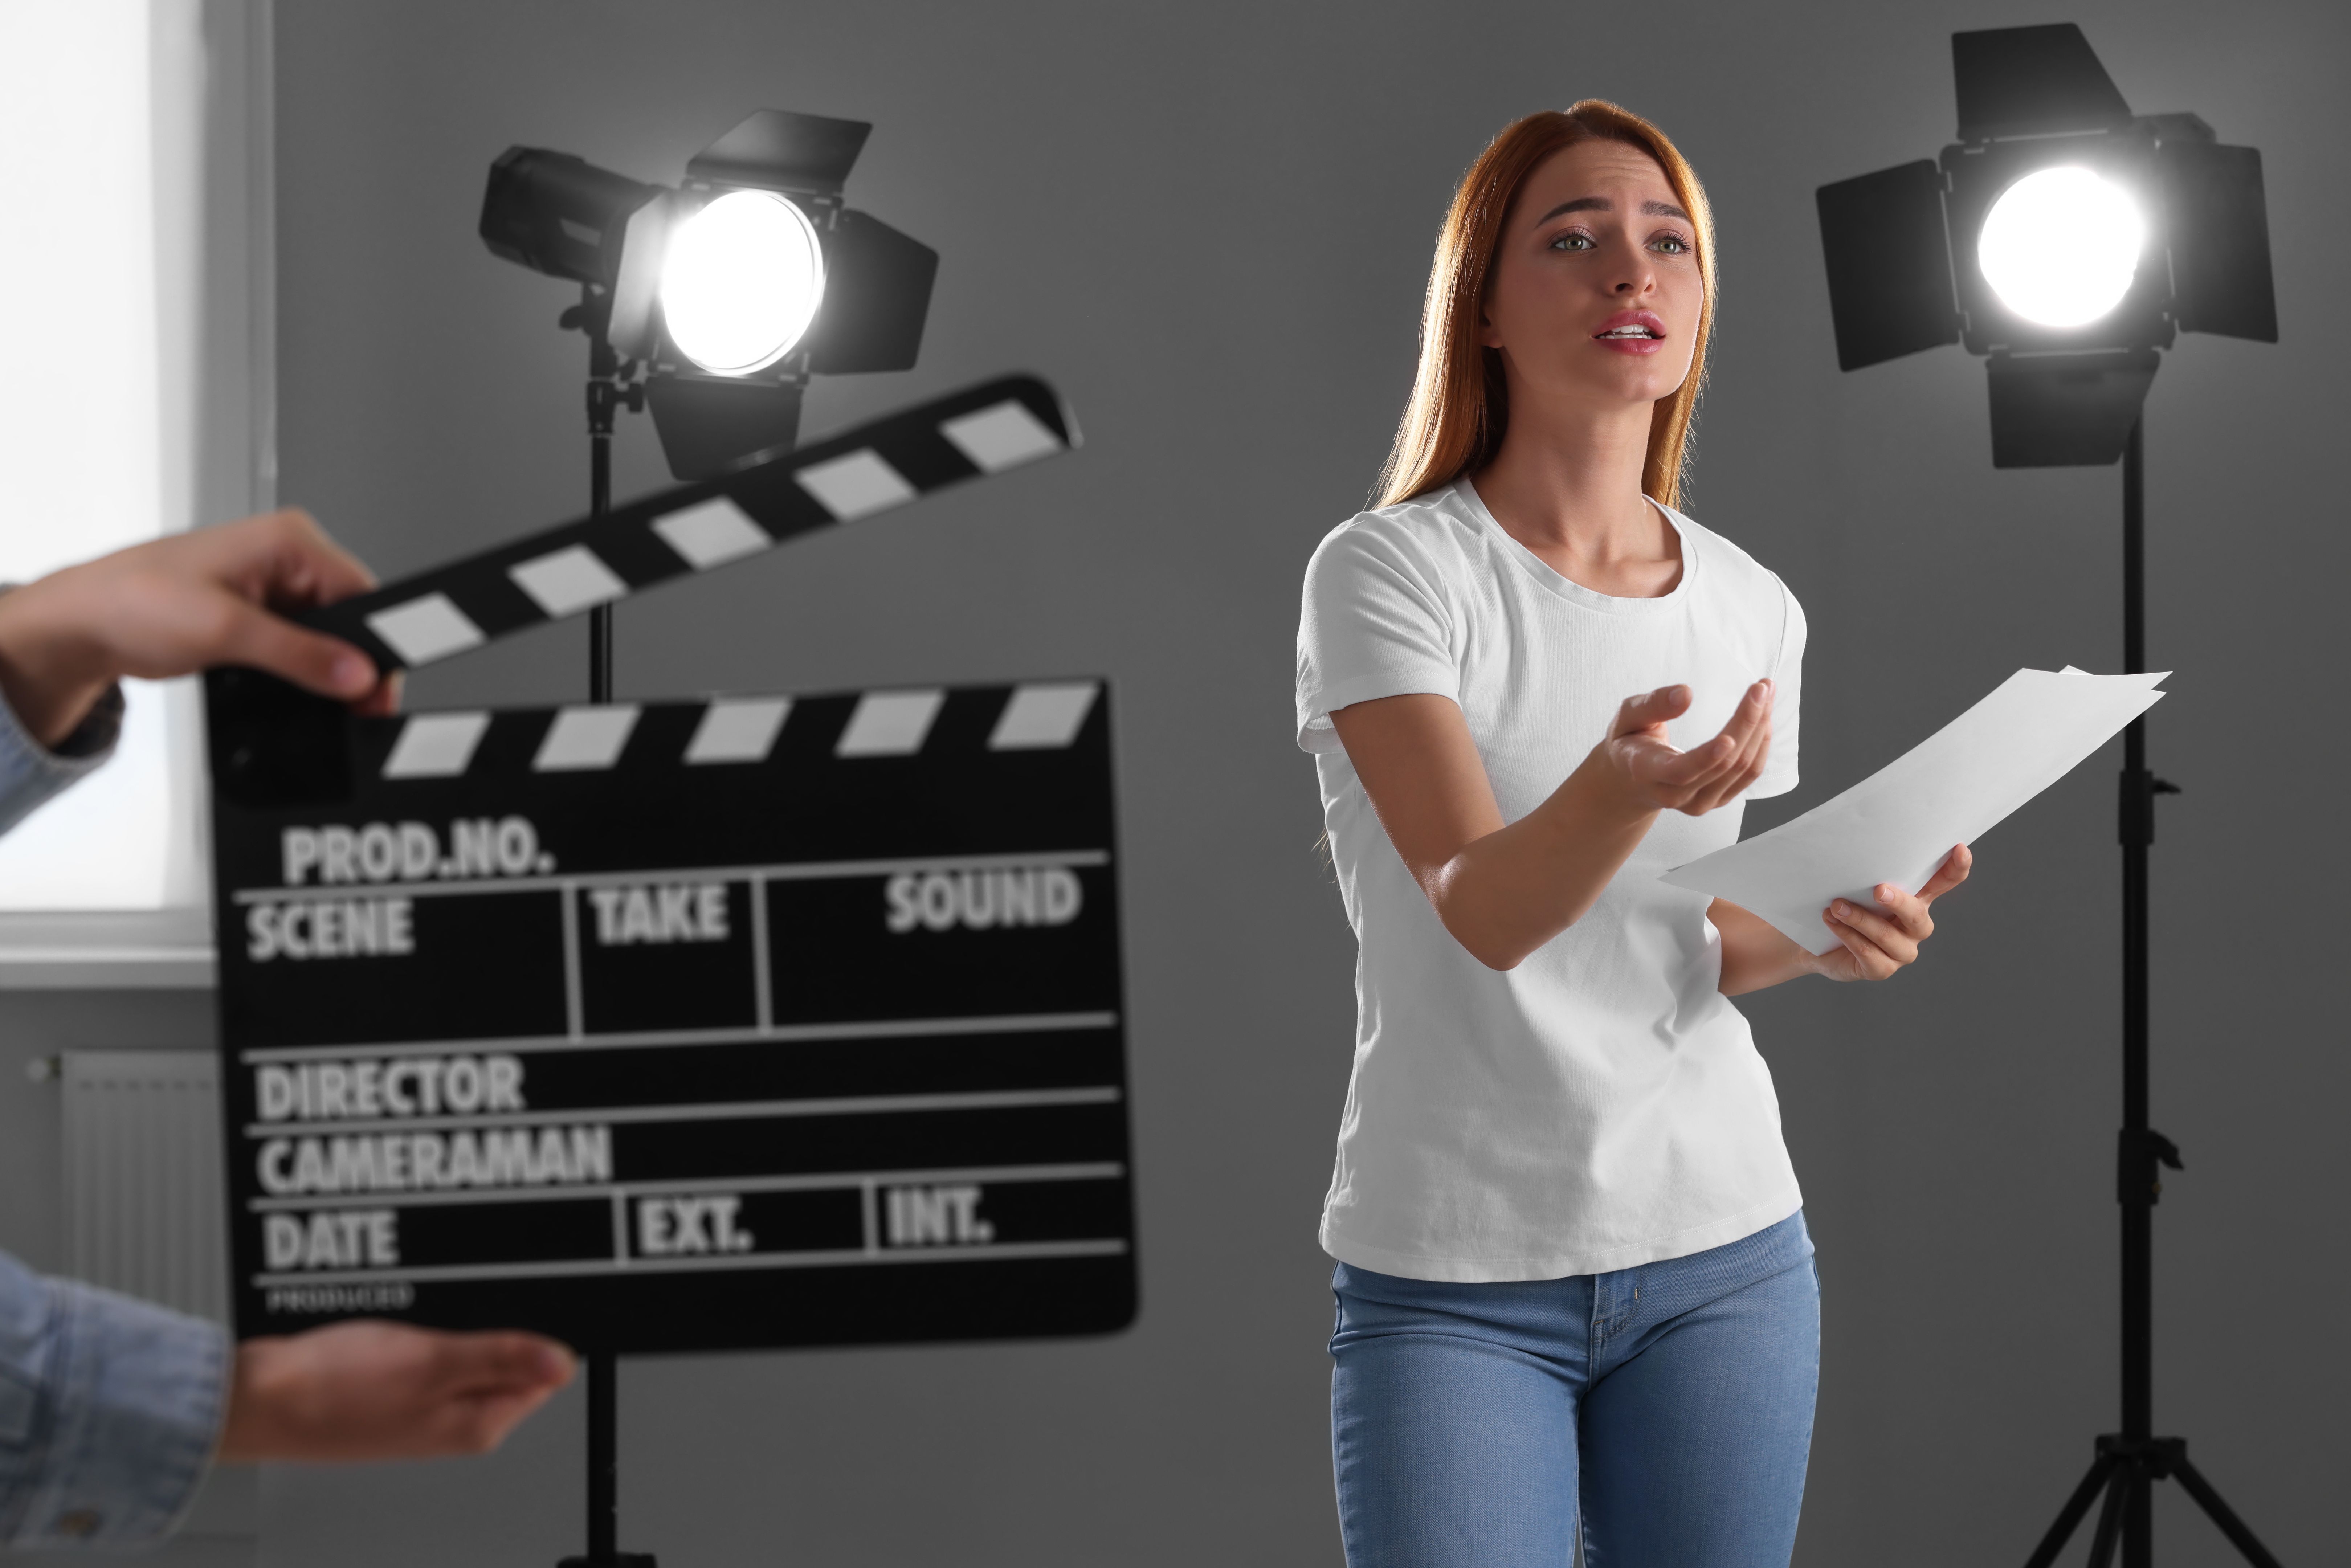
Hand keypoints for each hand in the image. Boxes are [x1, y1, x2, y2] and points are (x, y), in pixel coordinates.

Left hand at [0, 509, 393, 747]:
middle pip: (353, 618)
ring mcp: (274, 588)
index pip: (364, 592)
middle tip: (350, 704)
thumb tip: (356, 675)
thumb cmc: (130, 601)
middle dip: (353, 664)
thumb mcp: (224, 629)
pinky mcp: (261, 616)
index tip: (378, 688)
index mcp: (288, 539)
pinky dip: (302, 675)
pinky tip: (288, 688)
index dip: (378, 645)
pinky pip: (303, 648)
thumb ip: (299, 654)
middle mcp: (286, 558)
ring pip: (330, 638)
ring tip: (307, 693)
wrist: (81, 627)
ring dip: (324, 671)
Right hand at [217, 1320, 575, 1462]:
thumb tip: (563, 1363)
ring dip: (454, 1319)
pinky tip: (403, 1315)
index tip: (526, 1295)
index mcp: (476, 1424)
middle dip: (493, 1320)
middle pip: (504, 1359)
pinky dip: (420, 1328)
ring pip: (462, 1349)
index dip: (538, 1330)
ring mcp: (420, 1405)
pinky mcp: (390, 1389)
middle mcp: (453, 1420)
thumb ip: (501, 1359)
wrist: (255, 1399)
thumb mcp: (431, 1364)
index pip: (541, 1375)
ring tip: (427, 1303)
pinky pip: (425, 1350)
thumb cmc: (330, 1389)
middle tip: (465, 1295)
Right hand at [1592, 680, 1771, 817]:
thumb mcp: (1627, 717)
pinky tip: (1763, 718)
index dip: (1706, 757)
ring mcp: (1699, 803)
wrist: (1632, 779)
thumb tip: (1686, 694)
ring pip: (1741, 768)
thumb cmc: (1629, 741)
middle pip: (1722, 764)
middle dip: (1747, 722)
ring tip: (1765, 692)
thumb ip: (1653, 704)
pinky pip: (1749, 774)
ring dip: (1759, 728)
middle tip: (1761, 687)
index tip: (1729, 738)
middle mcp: (1675, 795)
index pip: (1679, 771)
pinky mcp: (1718, 800)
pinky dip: (1761, 743)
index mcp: (1646, 772)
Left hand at [1813, 845, 1973, 981]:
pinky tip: (1832, 922)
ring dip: (1860, 919)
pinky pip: (1868, 953)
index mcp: (1916, 900)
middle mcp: (1915, 927)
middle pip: (1917, 914)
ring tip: (1836, 906)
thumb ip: (1866, 875)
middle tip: (1878, 889)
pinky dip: (1848, 936)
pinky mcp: (1882, 969)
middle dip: (1899, 902)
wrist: (1818, 947)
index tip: (1960, 848)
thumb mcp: (1856, 889)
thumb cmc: (1842, 910)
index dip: (1956, 868)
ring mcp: (1902, 951)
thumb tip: (1859, 850)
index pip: (1944, 883)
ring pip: (1887, 936)